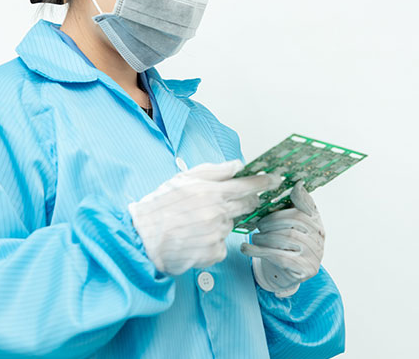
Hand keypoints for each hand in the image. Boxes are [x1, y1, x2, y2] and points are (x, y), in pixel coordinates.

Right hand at [128, 160, 278, 275]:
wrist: (143, 237)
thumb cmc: (159, 206)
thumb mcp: (183, 178)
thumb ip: (214, 171)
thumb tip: (237, 165)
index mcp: (212, 192)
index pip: (248, 185)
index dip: (265, 182)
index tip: (276, 180)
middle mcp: (218, 213)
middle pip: (247, 205)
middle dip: (245, 201)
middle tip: (226, 201)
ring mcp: (217, 234)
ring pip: (230, 225)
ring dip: (221, 221)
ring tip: (196, 222)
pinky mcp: (213, 253)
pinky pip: (221, 245)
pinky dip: (212, 242)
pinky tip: (195, 238)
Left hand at [240, 180, 324, 297]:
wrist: (283, 274)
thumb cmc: (283, 244)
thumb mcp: (288, 223)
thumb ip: (293, 205)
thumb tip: (298, 184)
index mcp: (316, 222)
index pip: (307, 206)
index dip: (297, 198)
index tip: (284, 191)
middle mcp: (319, 237)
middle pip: (294, 221)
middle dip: (272, 221)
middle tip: (258, 224)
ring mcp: (315, 254)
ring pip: (286, 238)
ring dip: (264, 236)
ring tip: (255, 237)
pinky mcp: (305, 269)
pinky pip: (280, 257)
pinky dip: (259, 251)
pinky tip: (246, 248)